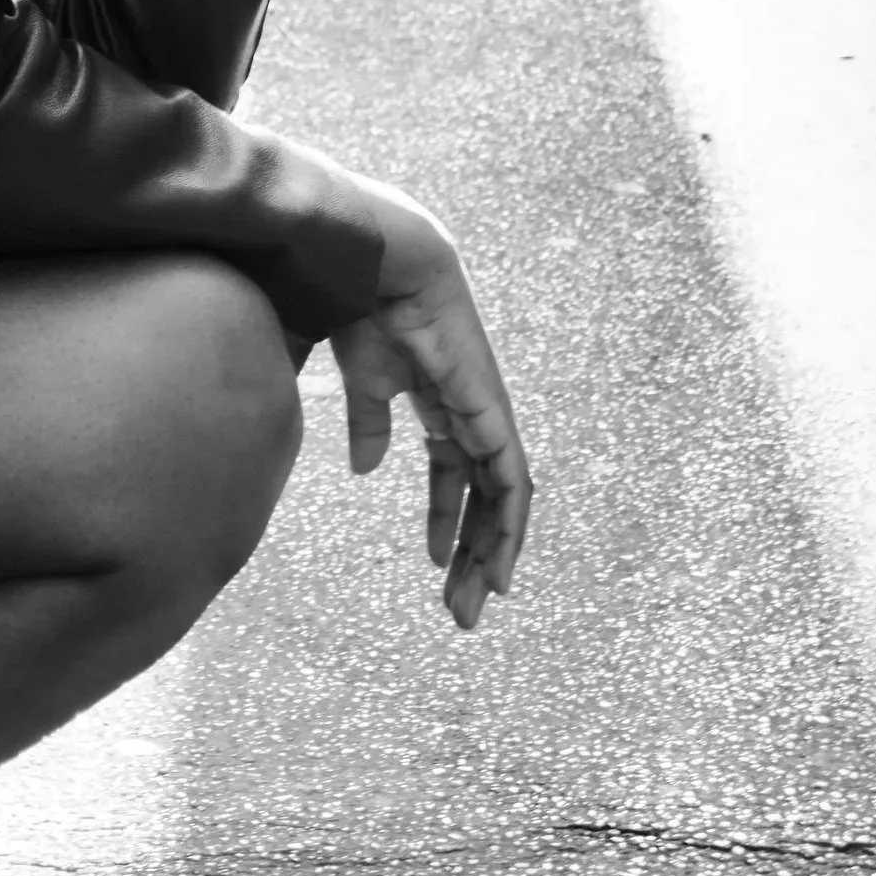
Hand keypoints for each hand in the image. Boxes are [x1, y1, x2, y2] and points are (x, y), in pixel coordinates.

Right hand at [328, 197, 530, 631]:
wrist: (374, 264)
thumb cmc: (363, 309)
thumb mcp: (364, 383)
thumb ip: (369, 424)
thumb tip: (365, 468)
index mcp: (440, 406)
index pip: (455, 477)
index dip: (449, 523)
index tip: (438, 567)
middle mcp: (471, 415)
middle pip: (483, 498)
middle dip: (474, 555)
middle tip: (462, 610)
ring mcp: (486, 414)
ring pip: (502, 501)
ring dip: (493, 555)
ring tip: (477, 603)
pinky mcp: (490, 413)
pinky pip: (512, 482)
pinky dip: (511, 527)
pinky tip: (502, 565)